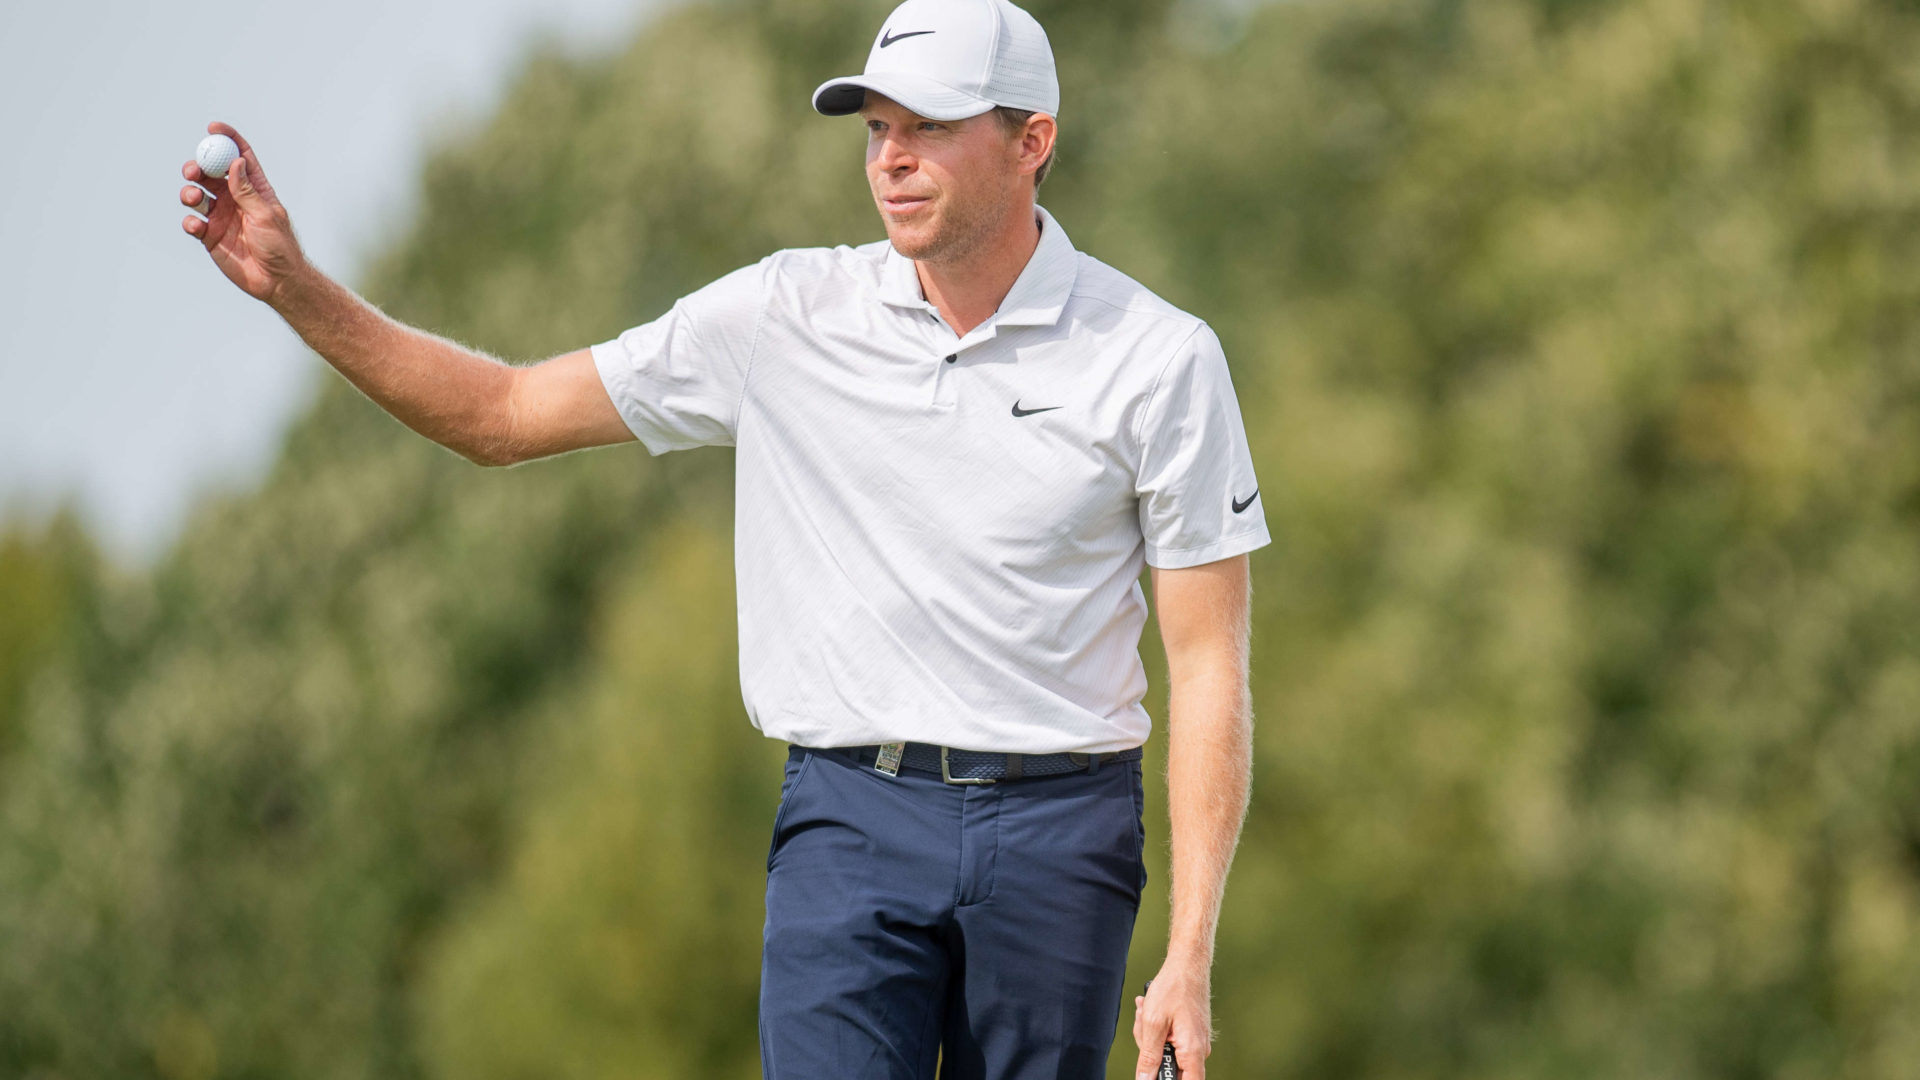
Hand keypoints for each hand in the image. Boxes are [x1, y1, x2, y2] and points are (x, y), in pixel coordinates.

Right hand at [179, 121, 307, 304]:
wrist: (276, 281)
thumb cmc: (279, 247)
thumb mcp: (266, 215)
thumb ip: (247, 191)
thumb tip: (236, 162)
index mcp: (253, 189)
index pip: (240, 157)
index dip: (227, 140)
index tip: (213, 128)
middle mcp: (234, 199)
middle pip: (209, 173)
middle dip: (198, 167)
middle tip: (193, 171)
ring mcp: (220, 216)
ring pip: (196, 195)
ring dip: (189, 192)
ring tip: (194, 199)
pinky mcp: (209, 236)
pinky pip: (191, 222)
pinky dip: (190, 221)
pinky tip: (197, 227)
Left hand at [1133, 962, 1212, 1078]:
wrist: (1187, 964)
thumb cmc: (1173, 988)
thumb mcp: (1153, 1023)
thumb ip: (1149, 1056)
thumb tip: (1144, 1079)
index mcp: (1192, 1051)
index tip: (1152, 1075)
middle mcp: (1199, 1050)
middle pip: (1170, 1069)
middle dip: (1150, 1052)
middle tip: (1142, 1028)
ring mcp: (1196, 1042)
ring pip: (1167, 1053)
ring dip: (1150, 1037)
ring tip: (1146, 1012)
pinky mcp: (1191, 1034)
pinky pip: (1170, 1041)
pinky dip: (1157, 1030)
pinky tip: (1151, 1012)